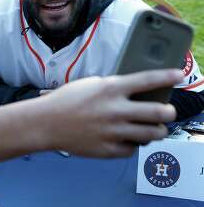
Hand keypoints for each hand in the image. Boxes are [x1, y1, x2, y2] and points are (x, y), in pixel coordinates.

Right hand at [40, 69, 181, 157]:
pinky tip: (127, 137)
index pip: (148, 80)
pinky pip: (133, 149)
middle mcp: (115, 110)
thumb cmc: (67, 99)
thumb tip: (137, 93)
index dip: (167, 77)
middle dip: (169, 112)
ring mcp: (113, 131)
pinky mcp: (108, 149)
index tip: (178, 75)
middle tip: (167, 111)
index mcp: (110, 88)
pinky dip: (133, 143)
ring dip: (157, 130)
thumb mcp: (91, 84)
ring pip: (152, 134)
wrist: (47, 122)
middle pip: (158, 112)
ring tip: (153, 127)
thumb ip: (114, 87)